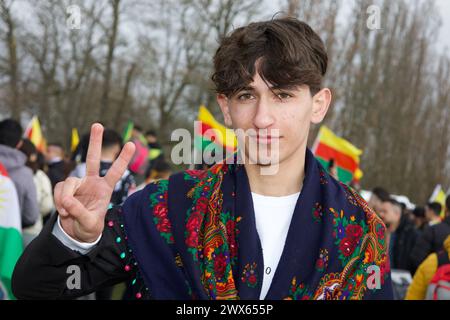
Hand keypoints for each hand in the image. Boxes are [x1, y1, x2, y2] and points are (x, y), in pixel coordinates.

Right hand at [54, 123, 134, 241]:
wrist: (77, 233)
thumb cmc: (90, 228)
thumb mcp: (89, 223)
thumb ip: (79, 212)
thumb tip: (66, 200)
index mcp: (105, 189)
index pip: (115, 171)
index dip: (123, 158)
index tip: (131, 144)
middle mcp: (92, 182)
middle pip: (93, 159)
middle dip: (95, 142)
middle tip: (98, 124)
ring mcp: (78, 184)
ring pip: (68, 181)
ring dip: (65, 197)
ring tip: (67, 212)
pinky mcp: (66, 189)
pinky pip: (59, 189)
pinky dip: (59, 200)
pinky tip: (63, 211)